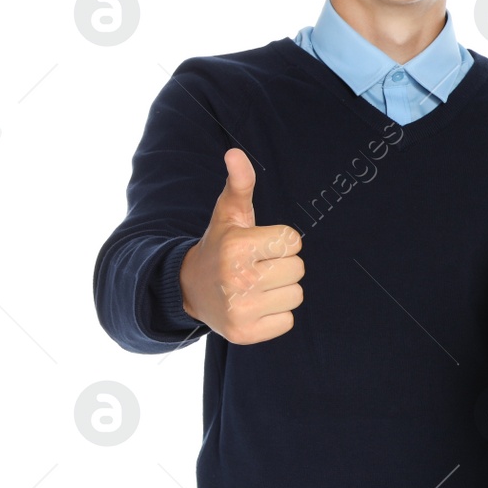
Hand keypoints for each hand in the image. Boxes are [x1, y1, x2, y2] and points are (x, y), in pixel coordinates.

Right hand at [178, 147, 304, 343]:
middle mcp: (237, 280)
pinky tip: (255, 305)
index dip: (279, 241)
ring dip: (281, 290)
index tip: (258, 245)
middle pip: (298, 268)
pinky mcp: (245, 335)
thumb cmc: (220, 246)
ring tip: (256, 285)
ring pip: (296, 295)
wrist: (190, 289)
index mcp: (236, 248)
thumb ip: (240, 183)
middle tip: (257, 266)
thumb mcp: (229, 214)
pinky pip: (288, 321)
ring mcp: (241, 311)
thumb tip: (236, 153)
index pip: (293, 241)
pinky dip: (276, 315)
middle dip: (282, 264)